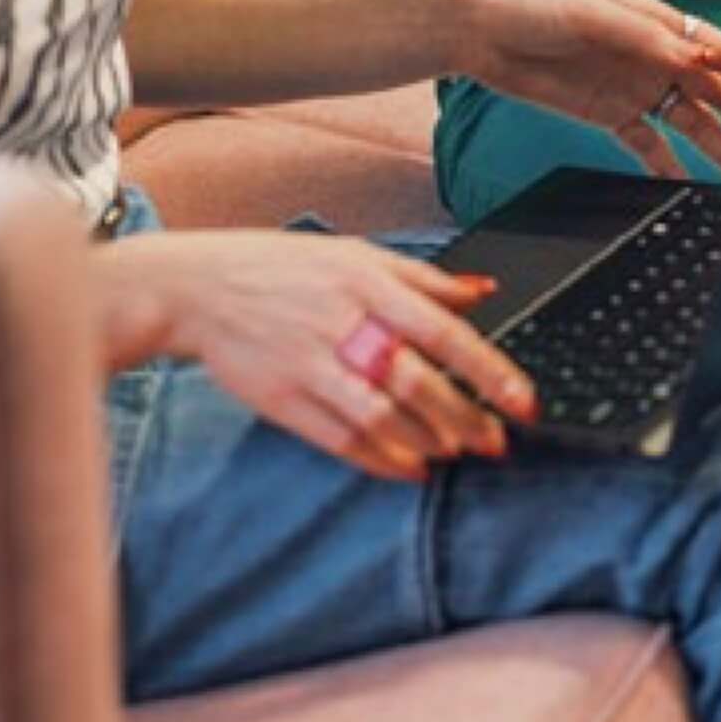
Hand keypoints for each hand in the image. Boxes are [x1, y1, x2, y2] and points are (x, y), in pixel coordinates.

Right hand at [110, 229, 541, 482]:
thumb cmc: (283, 267)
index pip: (442, 331)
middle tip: (496, 440)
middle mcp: (341, 324)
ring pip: (381, 416)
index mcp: (366, 283)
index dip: (488, 370)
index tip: (522, 400)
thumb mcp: (355, 254)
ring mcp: (310, 365)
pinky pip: (341, 439)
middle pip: (416, 381)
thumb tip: (482, 293)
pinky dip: (381, 459)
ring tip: (457, 453)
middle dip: (465, 417)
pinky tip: (410, 466)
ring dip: (427, 441)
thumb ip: (422, 277)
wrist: (198, 288)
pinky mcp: (283, 400)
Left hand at [454, 0, 720, 178]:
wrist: (479, 32)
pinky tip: (690, 189)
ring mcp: (636, 87)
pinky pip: (652, 146)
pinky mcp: (611, 114)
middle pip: (716, 92)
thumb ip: (650, 39)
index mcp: (660, 23)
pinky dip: (672, 167)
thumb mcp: (596, 17)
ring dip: (720, 149)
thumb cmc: (536, 7)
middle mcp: (656, 56)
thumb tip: (702, 58)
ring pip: (691, 123)